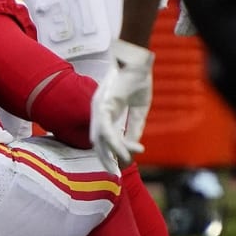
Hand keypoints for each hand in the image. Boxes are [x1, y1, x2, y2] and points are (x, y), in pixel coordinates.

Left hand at [89, 38, 154, 167]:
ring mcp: (99, 107)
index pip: (102, 137)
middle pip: (96, 141)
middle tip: (115, 175)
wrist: (137, 60)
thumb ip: (134, 127)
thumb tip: (134, 147)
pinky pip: (108, 128)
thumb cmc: (137, 80)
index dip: (108, 152)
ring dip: (111, 153)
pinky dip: (117, 142)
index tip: (119, 166)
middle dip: (105, 159)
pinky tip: (128, 152)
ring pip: (101, 137)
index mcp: (104, 111)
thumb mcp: (139, 109)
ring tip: (123, 166)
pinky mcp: (104, 104)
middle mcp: (98, 110)